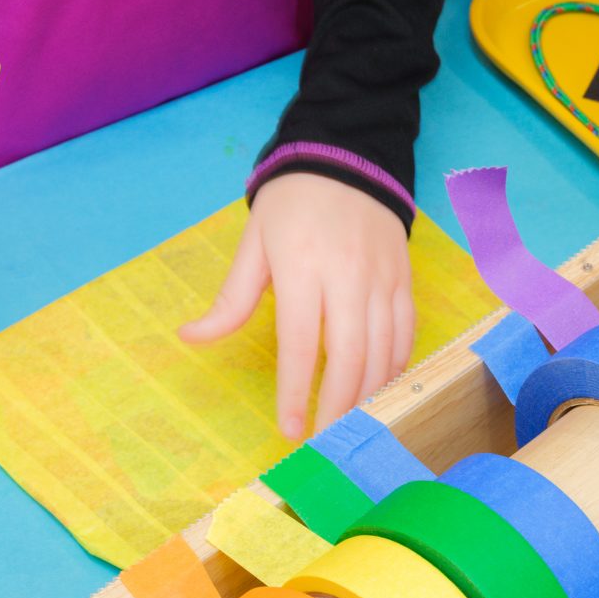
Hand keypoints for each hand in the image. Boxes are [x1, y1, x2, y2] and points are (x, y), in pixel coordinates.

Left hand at [181, 172, 415, 441]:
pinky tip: (379, 387)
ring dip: (368, 393)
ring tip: (351, 423)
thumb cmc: (293, 204)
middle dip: (338, 404)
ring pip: (383, 350)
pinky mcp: (405, 280)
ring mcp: (382, 279)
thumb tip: (193, 337)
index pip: (300, 343)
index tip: (289, 429)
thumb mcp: (254, 243)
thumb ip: (231, 298)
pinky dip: (394, 366)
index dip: (295, 391)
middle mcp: (348, 276)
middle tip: (325, 439)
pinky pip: (406, 333)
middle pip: (349, 355)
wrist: (349, 158)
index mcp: (303, 267)